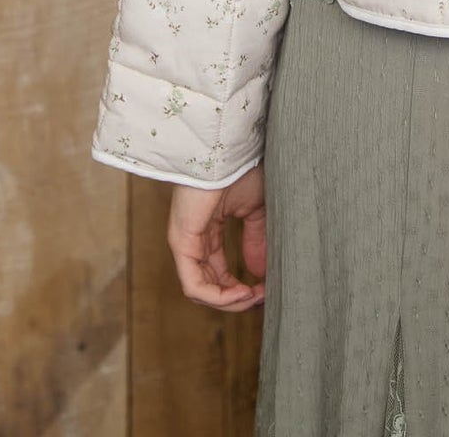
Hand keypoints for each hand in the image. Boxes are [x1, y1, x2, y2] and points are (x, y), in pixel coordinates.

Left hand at [167, 163, 266, 310]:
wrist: (231, 148)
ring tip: (254, 296)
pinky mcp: (181, 242)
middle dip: (237, 298)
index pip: (220, 272)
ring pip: (201, 291)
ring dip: (230, 300)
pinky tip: (241, 292)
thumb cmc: (242, 168)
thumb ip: (256, 240)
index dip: (242, 288)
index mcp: (208, 231)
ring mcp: (185, 243)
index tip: (267, 289)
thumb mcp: (256, 209)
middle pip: (210, 286)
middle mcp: (193, 241)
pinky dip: (218, 295)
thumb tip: (260, 273)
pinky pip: (194, 284)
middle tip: (263, 298)